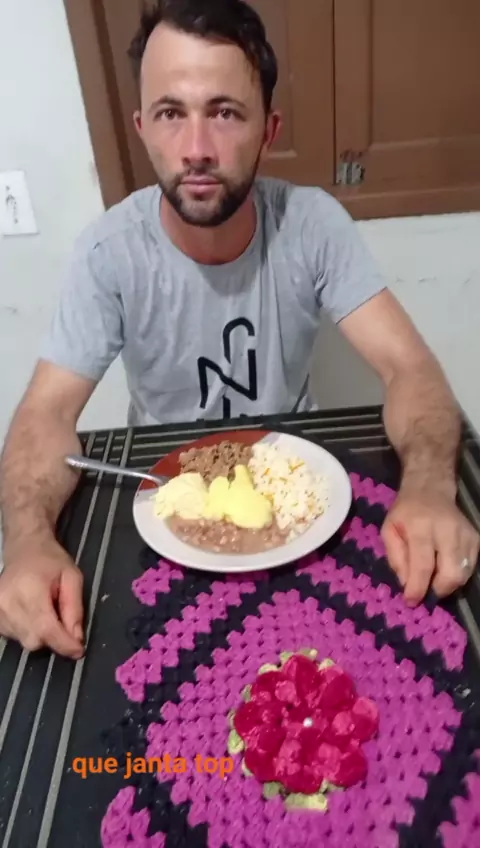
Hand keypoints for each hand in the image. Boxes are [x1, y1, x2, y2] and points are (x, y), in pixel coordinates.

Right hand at [0, 541, 84, 657]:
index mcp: (29, 590)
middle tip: (64, 622)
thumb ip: (75, 609)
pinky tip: (32, 614)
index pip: (46, 628)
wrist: (24, 548)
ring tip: (46, 611)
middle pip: (34, 640)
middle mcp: (8, 603)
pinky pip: (14, 637)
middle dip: (53, 639)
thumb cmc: (51, 561)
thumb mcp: (73, 578)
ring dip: (41, 635)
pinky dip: (28, 631)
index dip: (63, 644)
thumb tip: (76, 639)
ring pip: (24, 641)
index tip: (78, 651)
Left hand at [381, 484, 479, 605]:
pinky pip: (471, 567)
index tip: (411, 601)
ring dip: (448, 585)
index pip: (423, 564)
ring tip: (434, 579)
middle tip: (426, 592)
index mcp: (420, 527)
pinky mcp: (475, 538)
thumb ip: (396, 558)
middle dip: (438, 590)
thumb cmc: (406, 512)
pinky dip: (458, 574)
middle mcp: (447, 530)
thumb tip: (406, 584)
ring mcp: (465, 534)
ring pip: (464, 573)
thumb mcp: (389, 530)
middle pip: (451, 572)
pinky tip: (445, 567)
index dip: (418, 587)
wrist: (430, 490)